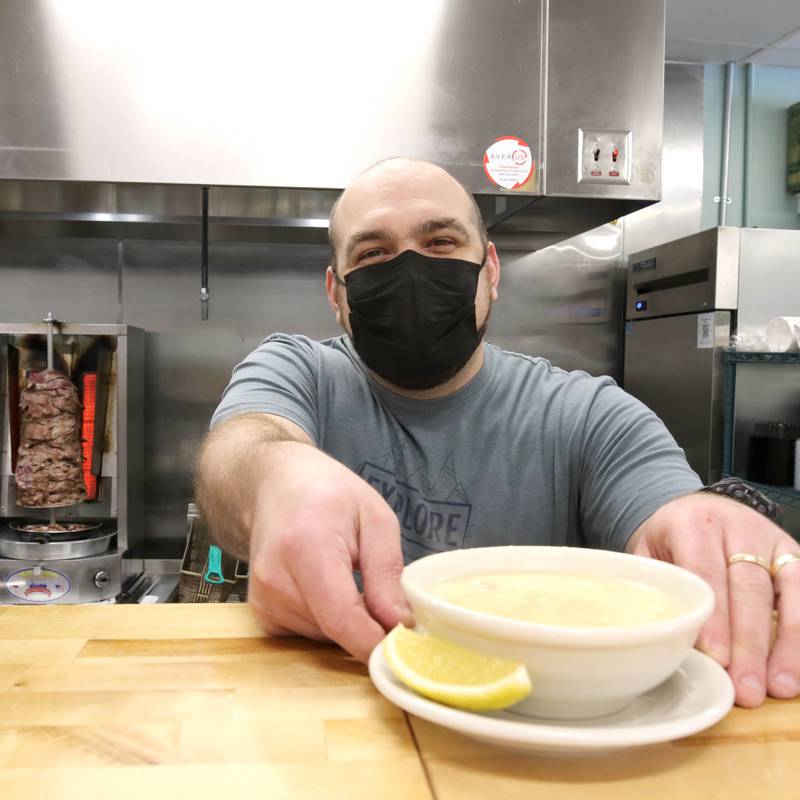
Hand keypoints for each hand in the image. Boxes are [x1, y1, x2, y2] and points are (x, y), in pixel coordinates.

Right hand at [247, 441, 412, 661]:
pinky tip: (327, 585)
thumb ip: (387, 573)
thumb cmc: (329, 494)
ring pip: (327, 636)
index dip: (377, 641)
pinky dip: (328, 620)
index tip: (408, 644)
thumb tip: (401, 624)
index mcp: (306, 548)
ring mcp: (263, 600)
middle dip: (369, 622)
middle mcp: (275, 580)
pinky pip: (310, 634)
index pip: (342, 617)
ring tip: (347, 574)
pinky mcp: (262, 613)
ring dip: (348, 619)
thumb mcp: (375, 518)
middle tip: (382, 587)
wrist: (275, 486)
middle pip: (338, 631)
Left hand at [628, 492, 799, 706]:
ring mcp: (772, 542)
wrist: (697, 508)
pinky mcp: (794, 555)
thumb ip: (656, 586)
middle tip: (747, 687)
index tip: (718, 659)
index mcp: (696, 525)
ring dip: (787, 644)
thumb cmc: (669, 539)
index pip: (707, 574)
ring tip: (781, 687)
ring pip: (789, 593)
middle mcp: (740, 529)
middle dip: (750, 643)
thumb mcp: (648, 550)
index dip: (714, 620)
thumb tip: (659, 639)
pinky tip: (797, 665)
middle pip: (750, 589)